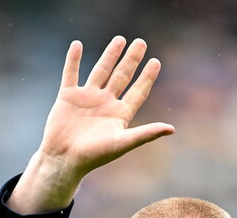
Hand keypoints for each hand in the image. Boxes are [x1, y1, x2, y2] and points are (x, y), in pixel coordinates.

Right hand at [9, 36, 173, 212]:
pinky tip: (77, 44)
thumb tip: (172, 129)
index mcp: (119, 115)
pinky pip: (71, 73)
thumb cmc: (94, 156)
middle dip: (132, 60)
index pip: (137, 92)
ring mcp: (86, 98)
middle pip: (122, 76)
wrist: (64, 160)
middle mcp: (105, 104)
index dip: (147, 77)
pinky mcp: (67, 96)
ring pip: (100, 71)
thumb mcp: (123, 143)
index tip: (156, 62)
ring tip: (120, 39)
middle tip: (141, 42)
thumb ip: (146, 133)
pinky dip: (73, 59)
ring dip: (110, 55)